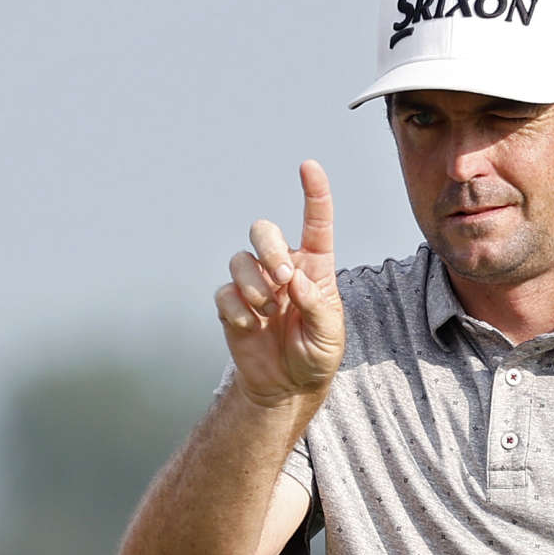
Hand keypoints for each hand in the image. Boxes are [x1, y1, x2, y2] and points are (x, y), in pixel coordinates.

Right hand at [214, 160, 344, 406]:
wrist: (287, 388)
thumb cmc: (315, 356)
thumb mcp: (329, 336)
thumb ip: (316, 306)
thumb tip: (295, 279)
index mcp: (313, 268)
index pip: (315, 224)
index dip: (314, 194)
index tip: (309, 167)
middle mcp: (281, 268)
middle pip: (264, 231)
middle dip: (269, 249)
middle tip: (281, 280)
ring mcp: (254, 285)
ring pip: (240, 260)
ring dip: (253, 285)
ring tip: (267, 312)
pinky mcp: (232, 305)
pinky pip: (224, 293)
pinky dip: (236, 309)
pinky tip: (251, 327)